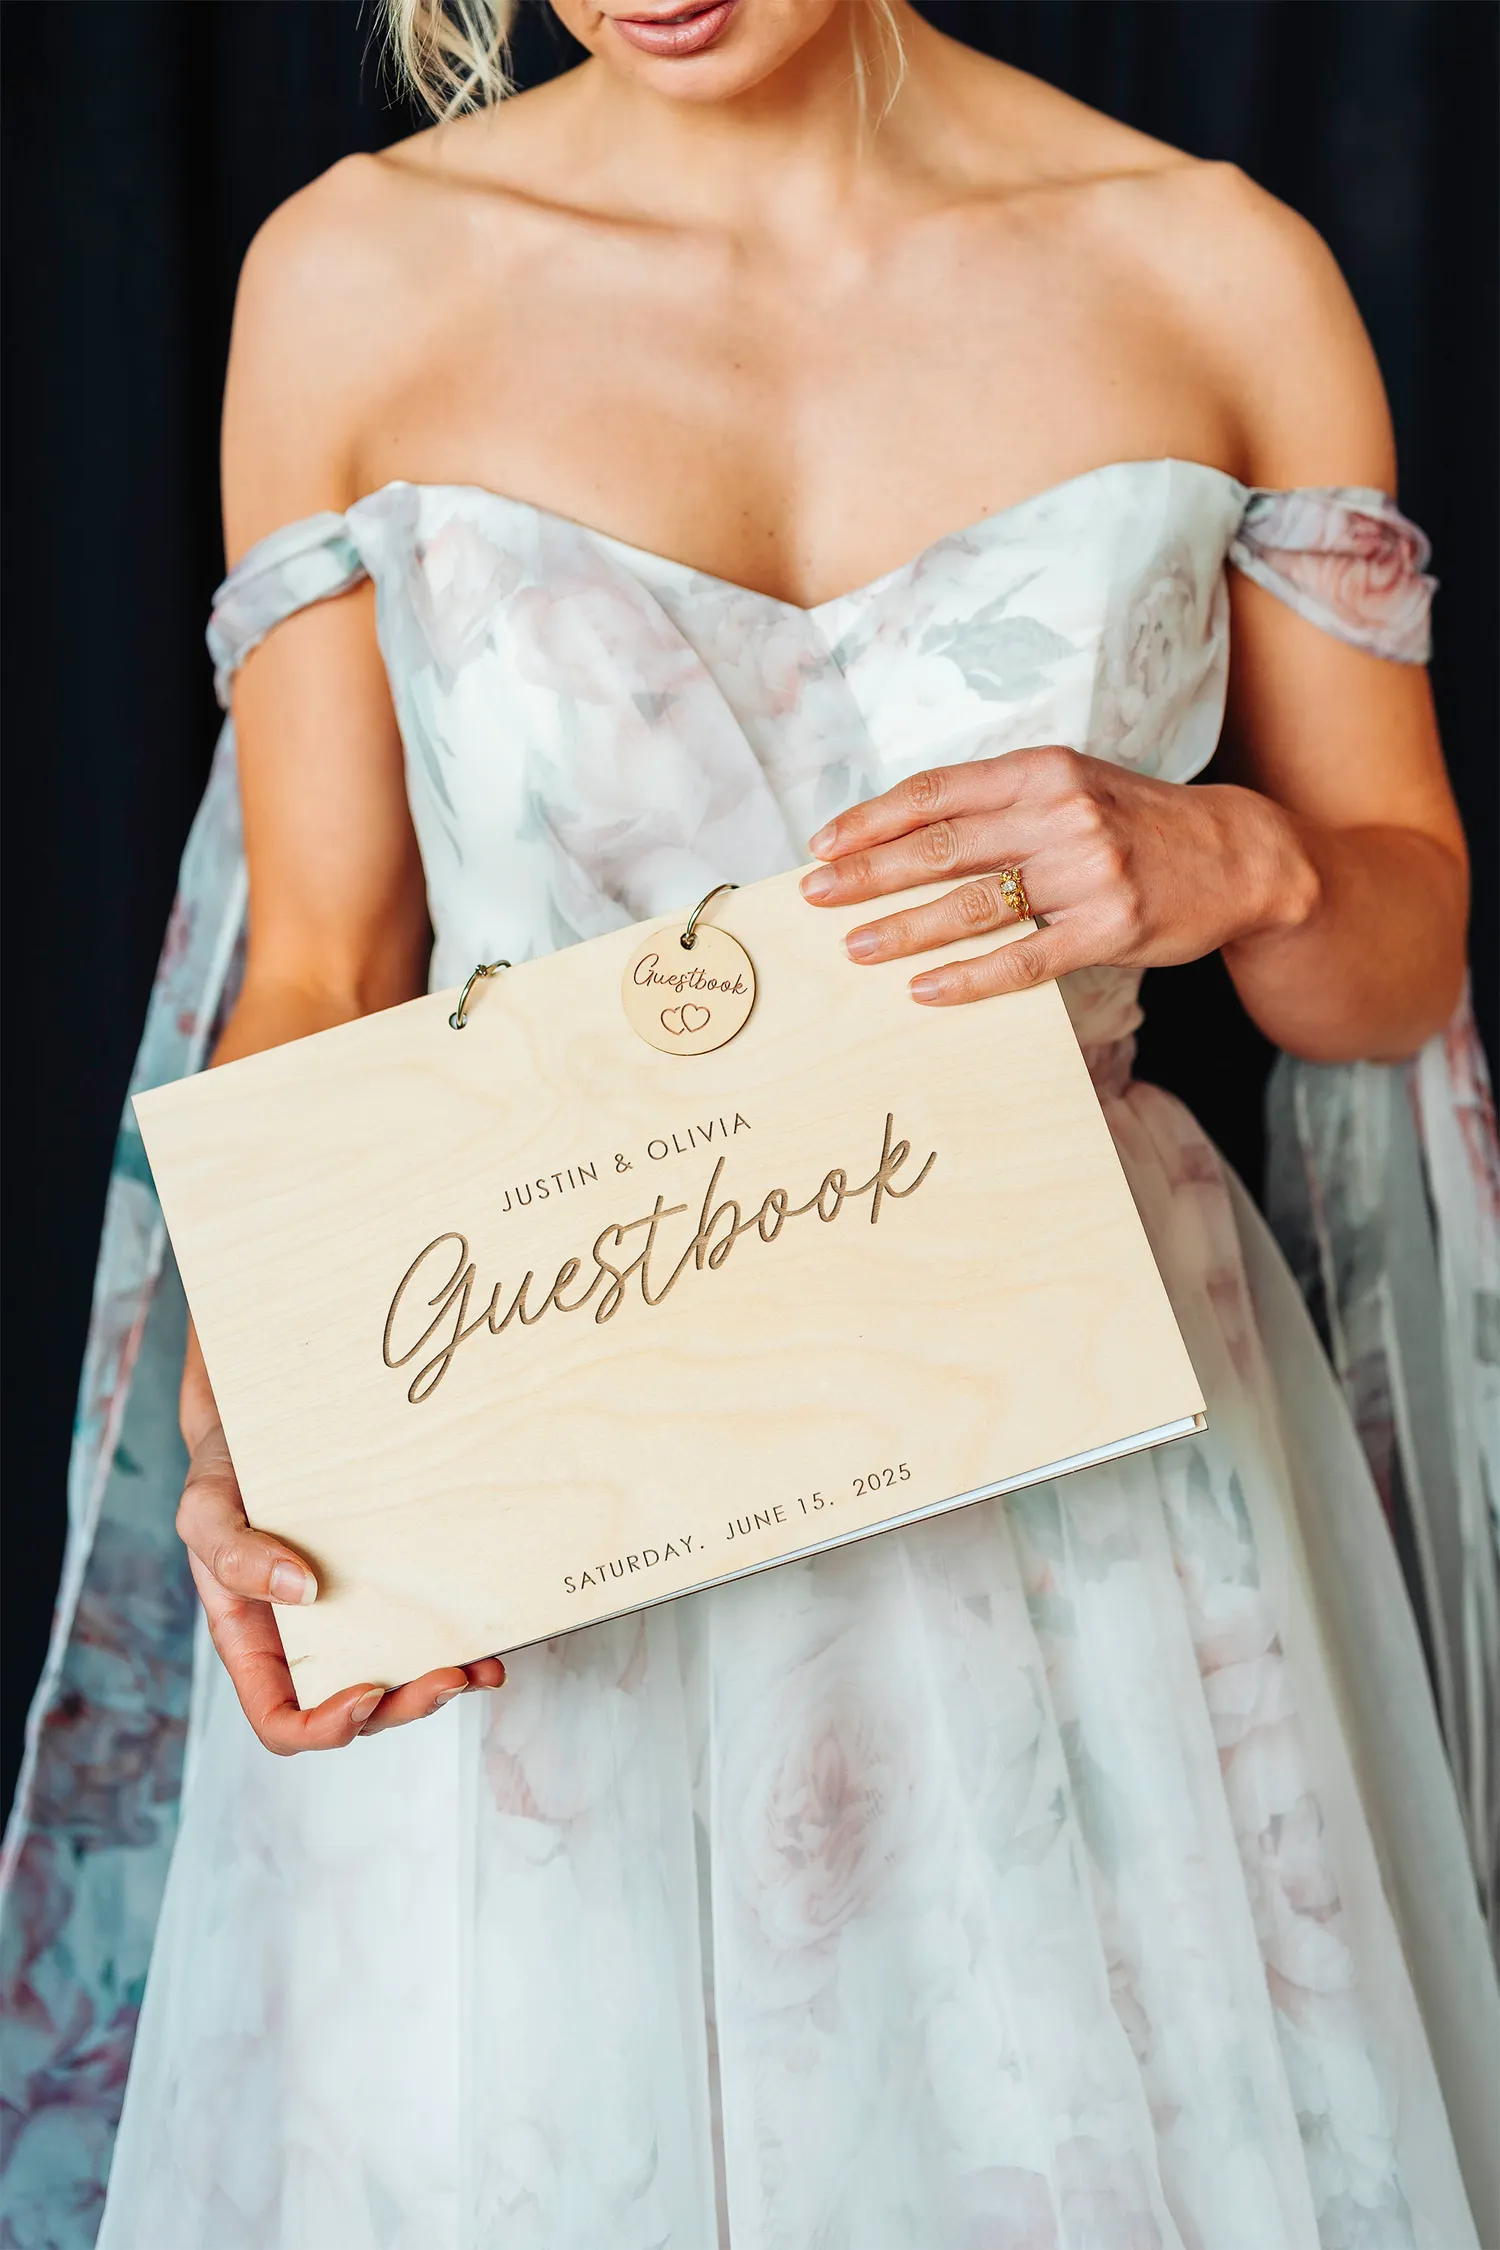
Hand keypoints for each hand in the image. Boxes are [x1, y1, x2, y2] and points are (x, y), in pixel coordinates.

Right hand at [177, 1332, 504, 1752]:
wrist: (273, 1424)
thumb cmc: (225, 1476)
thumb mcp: (206, 1511)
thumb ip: (234, 1555)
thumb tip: (301, 1589)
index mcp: (256, 1645)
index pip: (282, 1721)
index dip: (324, 1728)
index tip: (364, 1693)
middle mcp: (308, 1645)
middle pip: (356, 1712)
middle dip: (403, 1708)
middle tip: (444, 1678)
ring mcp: (353, 1621)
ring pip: (398, 1683)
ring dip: (440, 1688)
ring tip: (477, 1669)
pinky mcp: (392, 1589)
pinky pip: (425, 1634)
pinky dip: (459, 1649)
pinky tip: (487, 1643)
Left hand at [800, 746, 1317, 1003]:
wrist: (1239, 855)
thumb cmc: (1135, 822)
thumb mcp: (1071, 786)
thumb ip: (998, 802)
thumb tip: (903, 834)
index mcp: (1042, 770)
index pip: (938, 792)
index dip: (873, 818)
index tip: (823, 843)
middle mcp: (1062, 814)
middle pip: (943, 846)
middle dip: (869, 872)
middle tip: (815, 895)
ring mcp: (1088, 873)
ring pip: (975, 904)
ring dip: (905, 928)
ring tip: (855, 947)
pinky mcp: (1110, 929)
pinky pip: (1023, 959)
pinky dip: (968, 977)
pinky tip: (924, 989)